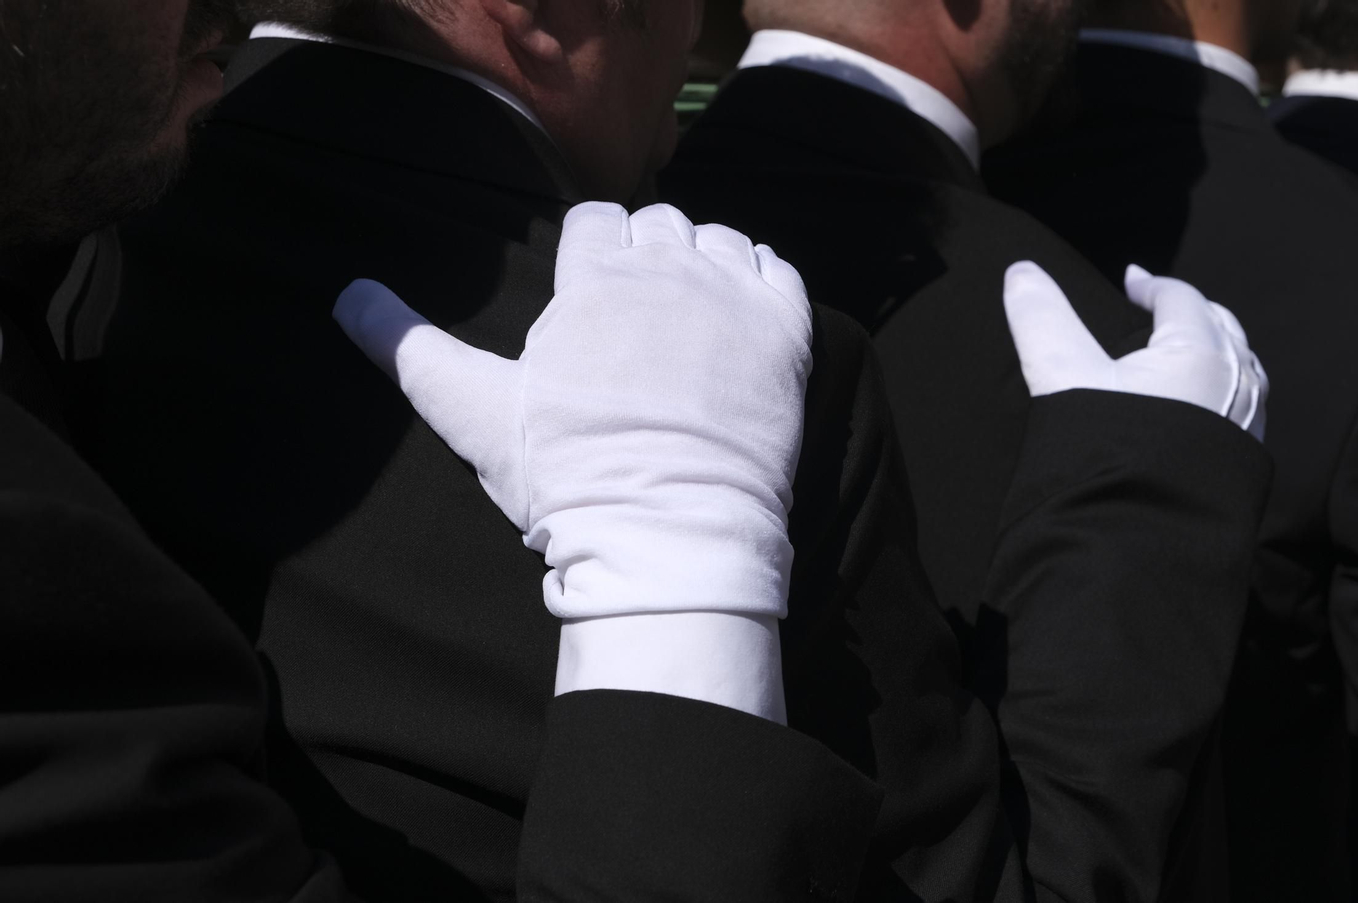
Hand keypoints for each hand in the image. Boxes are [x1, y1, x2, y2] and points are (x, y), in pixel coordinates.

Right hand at [332, 202, 813, 620]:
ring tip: (690, 324)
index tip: (590, 301)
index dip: (590, 258)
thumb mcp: (472, 412)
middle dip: (644, 261)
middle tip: (638, 324)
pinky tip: (741, 323)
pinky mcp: (787, 332)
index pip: (595, 220)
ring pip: (718, 240)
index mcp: (593, 274)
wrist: (668, 534)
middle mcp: (667, 267)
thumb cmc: (565, 475)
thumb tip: (344, 295)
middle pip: (657, 226)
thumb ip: (409, 347)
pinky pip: (778, 269)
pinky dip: (761, 282)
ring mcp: (732, 296)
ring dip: (703, 266)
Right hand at [1004, 261, 1267, 440]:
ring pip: (1239, 368)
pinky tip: (1197, 408)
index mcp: (1199, 352)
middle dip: (1190, 312)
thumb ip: (1042, 320)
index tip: (1130, 283)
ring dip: (1213, 349)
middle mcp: (1236, 383)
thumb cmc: (1109, 454)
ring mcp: (1247, 425)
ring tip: (1180, 353)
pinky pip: (1243, 407)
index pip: (1181, 298)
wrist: (1141, 542)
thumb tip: (1021, 272)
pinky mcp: (1243, 463)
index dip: (1152, 285)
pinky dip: (1221, 389)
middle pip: (1221, 327)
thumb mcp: (1063, 377)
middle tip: (1159, 309)